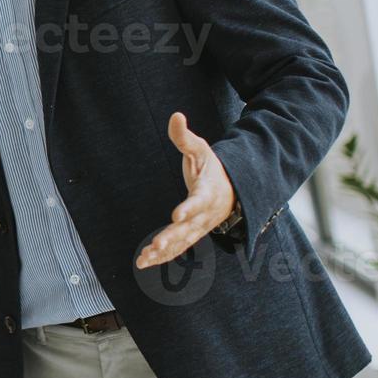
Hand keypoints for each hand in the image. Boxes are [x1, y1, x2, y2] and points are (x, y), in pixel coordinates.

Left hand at [136, 112, 237, 268]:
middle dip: (172, 237)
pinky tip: (144, 262)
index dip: (189, 208)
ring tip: (144, 259)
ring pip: (182, 242)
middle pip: (188, 228)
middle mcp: (205, 214)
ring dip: (164, 252)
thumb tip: (176, 115)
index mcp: (209, 192)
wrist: (233, 189)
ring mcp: (200, 226)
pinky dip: (163, 256)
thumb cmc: (213, 167)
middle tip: (156, 244)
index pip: (199, 201)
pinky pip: (178, 248)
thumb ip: (185, 136)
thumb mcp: (201, 149)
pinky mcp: (193, 234)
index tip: (177, 215)